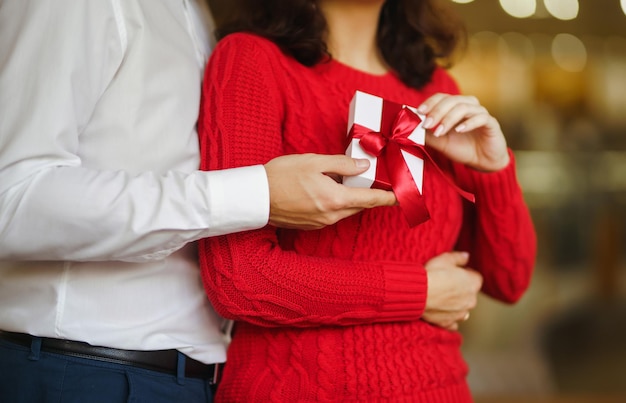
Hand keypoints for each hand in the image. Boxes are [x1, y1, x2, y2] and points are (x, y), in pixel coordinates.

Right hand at [264, 154, 396, 229]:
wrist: (255, 197)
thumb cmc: (281, 176)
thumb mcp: (313, 162)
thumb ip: (342, 164)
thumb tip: (363, 167)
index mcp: (334, 199)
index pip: (371, 200)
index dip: (389, 198)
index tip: (403, 196)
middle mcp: (331, 215)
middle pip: (360, 206)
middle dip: (370, 195)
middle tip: (378, 181)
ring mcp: (321, 223)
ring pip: (346, 210)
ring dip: (352, 198)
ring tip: (351, 182)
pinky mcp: (311, 225)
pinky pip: (333, 214)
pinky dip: (338, 203)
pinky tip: (330, 189)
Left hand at [418, 93, 509, 171]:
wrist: (482, 162)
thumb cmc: (462, 148)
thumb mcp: (440, 142)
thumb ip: (427, 134)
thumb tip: (412, 126)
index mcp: (455, 107)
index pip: (441, 97)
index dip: (430, 103)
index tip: (419, 112)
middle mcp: (468, 106)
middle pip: (451, 100)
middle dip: (437, 112)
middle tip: (427, 124)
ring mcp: (480, 113)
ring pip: (464, 107)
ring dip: (449, 119)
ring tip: (439, 131)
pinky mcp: (491, 123)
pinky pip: (481, 118)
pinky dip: (468, 123)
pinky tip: (459, 130)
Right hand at [423, 251, 482, 330]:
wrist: (419, 292)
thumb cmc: (433, 273)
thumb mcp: (446, 258)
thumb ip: (459, 257)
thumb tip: (467, 256)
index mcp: (473, 283)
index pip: (476, 277)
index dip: (465, 273)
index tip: (455, 272)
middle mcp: (470, 300)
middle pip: (470, 294)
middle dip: (461, 290)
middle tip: (445, 283)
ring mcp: (460, 313)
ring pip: (463, 309)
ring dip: (456, 305)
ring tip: (441, 298)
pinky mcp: (448, 322)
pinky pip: (452, 323)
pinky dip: (448, 319)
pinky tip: (440, 313)